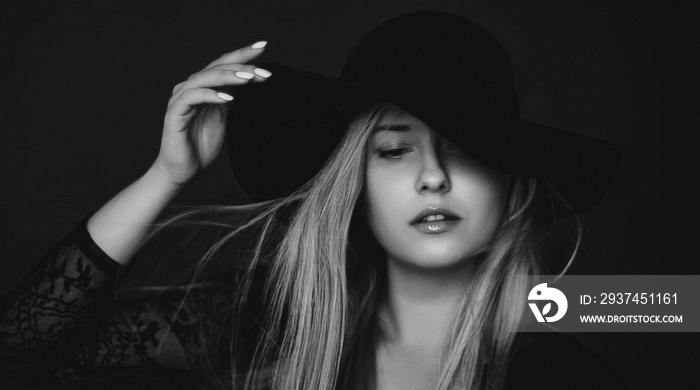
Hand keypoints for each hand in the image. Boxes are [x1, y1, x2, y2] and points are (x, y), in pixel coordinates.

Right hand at [151, 41, 269, 186]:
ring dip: (228, 77)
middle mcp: (191, 87)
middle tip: (263, 70)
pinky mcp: (174, 113)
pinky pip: (192, 97)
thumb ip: (232, 99)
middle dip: (241, 66)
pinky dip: (211, 95)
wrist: (183, 170)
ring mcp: (181, 98)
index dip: (243, 54)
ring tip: (248, 78)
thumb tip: (250, 80)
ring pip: (205, 78)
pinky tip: (228, 98)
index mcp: (204, 87)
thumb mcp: (225, 118)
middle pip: (217, 67)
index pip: (224, 64)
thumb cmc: (201, 145)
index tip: (264, 46)